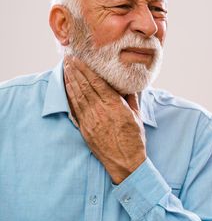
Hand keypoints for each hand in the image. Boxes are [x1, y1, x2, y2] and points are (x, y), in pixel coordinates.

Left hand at [64, 56, 146, 183]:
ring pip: (78, 95)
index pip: (97, 82)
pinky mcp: (85, 128)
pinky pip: (75, 109)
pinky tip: (67, 87)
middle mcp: (100, 111)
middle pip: (85, 86)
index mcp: (115, 106)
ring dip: (70, 80)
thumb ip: (131, 98)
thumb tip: (127, 84)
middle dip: (75, 70)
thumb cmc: (133, 139)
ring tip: (65, 68)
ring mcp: (90, 120)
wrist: (125, 162)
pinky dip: (70, 96)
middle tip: (68, 58)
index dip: (86, 69)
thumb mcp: (137, 116)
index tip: (80, 59)